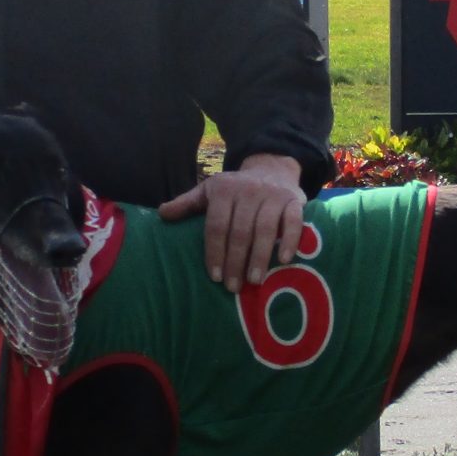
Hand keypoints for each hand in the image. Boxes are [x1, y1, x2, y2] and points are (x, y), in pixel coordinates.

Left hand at [157, 153, 307, 293]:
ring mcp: (273, 195)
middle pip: (240, 232)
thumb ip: (187, 204)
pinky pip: (294, 222)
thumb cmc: (235, 188)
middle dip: (235, 261)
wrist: (271, 168)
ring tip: (254, 281)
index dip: (215, 252)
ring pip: (266, 229)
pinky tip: (283, 260)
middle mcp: (248, 191)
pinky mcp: (294, 201)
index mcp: (224, 190)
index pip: (217, 226)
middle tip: (233, 287)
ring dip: (259, 257)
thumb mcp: (209, 191)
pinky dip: (290, 241)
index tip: (215, 277)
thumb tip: (161, 214)